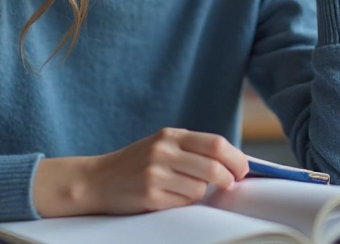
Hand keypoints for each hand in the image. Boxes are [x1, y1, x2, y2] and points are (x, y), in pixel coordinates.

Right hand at [85, 128, 248, 214]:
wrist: (95, 180)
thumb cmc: (135, 165)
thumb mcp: (161, 147)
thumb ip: (191, 150)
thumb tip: (233, 163)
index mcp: (170, 135)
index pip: (215, 143)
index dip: (236, 158)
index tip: (243, 169)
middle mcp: (163, 150)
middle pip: (214, 165)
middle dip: (229, 177)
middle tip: (231, 184)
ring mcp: (156, 173)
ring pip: (200, 187)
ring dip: (200, 193)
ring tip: (183, 190)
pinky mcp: (150, 194)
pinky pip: (183, 202)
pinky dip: (183, 203)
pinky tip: (168, 198)